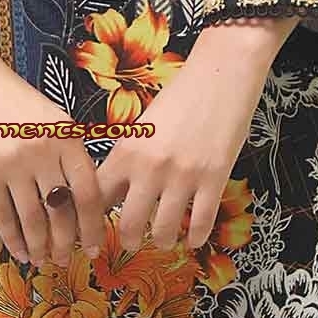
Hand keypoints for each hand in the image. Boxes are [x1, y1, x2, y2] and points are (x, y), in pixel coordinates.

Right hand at [0, 0, 107, 265]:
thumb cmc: (10, 96)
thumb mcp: (50, 117)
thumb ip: (66, 152)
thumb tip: (79, 199)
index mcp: (67, 137)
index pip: (89, 192)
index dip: (94, 225)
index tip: (97, 246)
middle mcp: (44, 152)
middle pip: (62, 210)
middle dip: (67, 242)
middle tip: (67, 260)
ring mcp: (13, 164)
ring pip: (33, 219)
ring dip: (40, 246)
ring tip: (44, 262)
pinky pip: (3, 215)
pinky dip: (13, 239)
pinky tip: (19, 252)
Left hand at [97, 16, 294, 249]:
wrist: (222, 74)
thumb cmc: (181, 95)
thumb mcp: (144, 125)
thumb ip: (129, 158)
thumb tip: (114, 192)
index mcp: (127, 150)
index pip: (98, 196)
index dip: (94, 218)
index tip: (96, 230)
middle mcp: (150, 167)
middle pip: (128, 223)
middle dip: (128, 240)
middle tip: (131, 243)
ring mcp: (183, 175)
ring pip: (164, 229)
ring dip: (162, 241)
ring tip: (164, 241)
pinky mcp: (214, 179)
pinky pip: (201, 222)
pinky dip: (196, 237)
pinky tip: (194, 239)